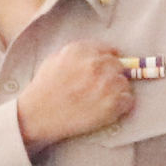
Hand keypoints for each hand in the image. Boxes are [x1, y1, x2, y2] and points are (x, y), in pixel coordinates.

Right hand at [15, 42, 134, 149]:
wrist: (37, 115)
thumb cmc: (43, 89)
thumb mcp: (54, 60)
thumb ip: (77, 53)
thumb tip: (101, 54)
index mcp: (82, 50)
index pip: (109, 50)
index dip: (108, 60)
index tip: (105, 69)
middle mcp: (97, 63)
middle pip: (119, 66)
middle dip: (112, 75)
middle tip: (100, 87)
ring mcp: (107, 83)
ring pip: (125, 83)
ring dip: (117, 90)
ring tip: (100, 100)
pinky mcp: (113, 103)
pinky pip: (128, 100)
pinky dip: (121, 106)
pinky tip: (107, 109)